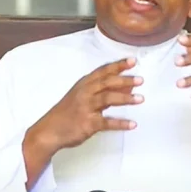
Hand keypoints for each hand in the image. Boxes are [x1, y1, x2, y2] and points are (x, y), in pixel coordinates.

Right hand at [28, 57, 142, 155]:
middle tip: (140, 79)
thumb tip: (127, 87)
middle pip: (107, 83)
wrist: (49, 130)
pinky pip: (107, 122)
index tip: (133, 61)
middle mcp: (85, 93)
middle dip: (124, 80)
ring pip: (108, 99)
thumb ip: (103, 91)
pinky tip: (132, 124)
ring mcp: (86, 108)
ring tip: (141, 99)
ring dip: (125, 99)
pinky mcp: (87, 123)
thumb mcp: (81, 97)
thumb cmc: (67, 113)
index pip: (103, 71)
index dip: (118, 65)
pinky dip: (120, 123)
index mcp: (84, 84)